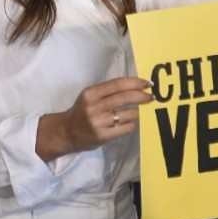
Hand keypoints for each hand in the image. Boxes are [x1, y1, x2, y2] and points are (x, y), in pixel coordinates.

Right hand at [37, 77, 151, 160]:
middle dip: (141, 96)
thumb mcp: (89, 96)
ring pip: (128, 113)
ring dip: (138, 111)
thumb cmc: (81, 112)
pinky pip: (125, 127)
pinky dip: (132, 123)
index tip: (147, 83)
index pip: (117, 84)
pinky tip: (132, 122)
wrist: (66, 132)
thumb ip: (107, 91)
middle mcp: (94, 106)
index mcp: (91, 93)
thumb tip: (134, 87)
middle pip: (124, 98)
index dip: (134, 82)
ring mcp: (98, 122)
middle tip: (151, 96)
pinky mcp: (103, 136)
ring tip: (142, 110)